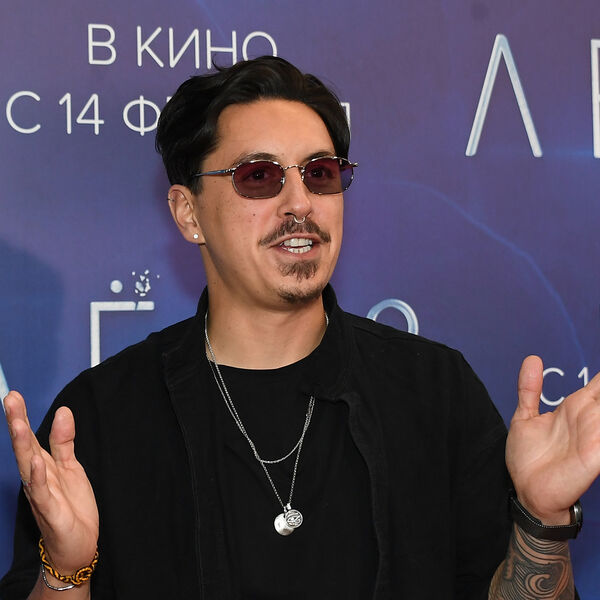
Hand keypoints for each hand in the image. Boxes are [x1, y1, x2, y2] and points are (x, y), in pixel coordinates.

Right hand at [4, 390, 98, 573]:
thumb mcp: (71, 467)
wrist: (77, 546)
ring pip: (28, 466)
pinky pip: (42, 492)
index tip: (13, 394)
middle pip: (24, 447)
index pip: (29, 437)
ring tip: (17, 423)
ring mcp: (41, 494)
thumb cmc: (71, 506)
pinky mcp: (51, 510)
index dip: (21, 416)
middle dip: (17, 422)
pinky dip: (38, 477)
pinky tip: (36, 461)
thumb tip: (63, 411)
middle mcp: (37, 478)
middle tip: (10, 398)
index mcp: (42, 466)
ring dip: (22, 445)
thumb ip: (64, 441)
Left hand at [506, 356, 599, 523]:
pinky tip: (599, 422)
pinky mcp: (596, 454)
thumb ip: (530, 389)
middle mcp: (590, 418)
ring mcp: (596, 435)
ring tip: (597, 405)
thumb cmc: (527, 458)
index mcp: (576, 406)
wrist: (527, 491)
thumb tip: (533, 359)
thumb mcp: (525, 417)